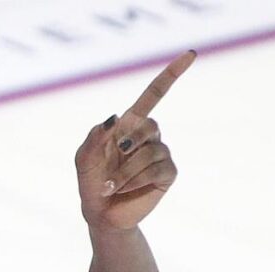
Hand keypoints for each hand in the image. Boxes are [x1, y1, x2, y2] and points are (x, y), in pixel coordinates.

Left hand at [76, 50, 194, 230]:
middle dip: (130, 142)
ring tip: (112, 186)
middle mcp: (148, 137)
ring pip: (151, 152)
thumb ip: (94, 136)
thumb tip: (116, 116)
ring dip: (126, 171)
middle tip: (115, 157)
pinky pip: (159, 169)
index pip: (154, 95)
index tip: (190, 54)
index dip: (171, 74)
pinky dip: (137, 180)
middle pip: (150, 125)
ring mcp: (161, 155)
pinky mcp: (168, 174)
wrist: (101, 214)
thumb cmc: (91, 183)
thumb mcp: (83, 158)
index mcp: (129, 125)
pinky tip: (125, 190)